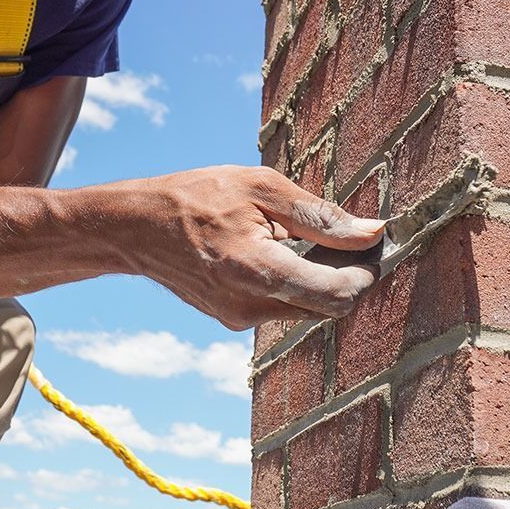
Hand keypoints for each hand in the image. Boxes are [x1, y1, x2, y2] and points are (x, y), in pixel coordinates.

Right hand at [131, 165, 383, 329]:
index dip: (364, 273)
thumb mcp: (260, 188)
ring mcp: (238, 319)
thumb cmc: (195, 197)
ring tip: (304, 240)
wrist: (137, 228)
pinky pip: (279, 307)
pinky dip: (292, 285)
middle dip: (347, 276)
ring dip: (318, 280)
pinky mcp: (231, 320)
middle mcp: (250, 307)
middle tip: (347, 239)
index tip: (372, 247)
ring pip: (304, 309)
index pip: (337, 294)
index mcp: (259, 271)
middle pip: (326, 307)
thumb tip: (370, 232)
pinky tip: (278, 254)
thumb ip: (319, 216)